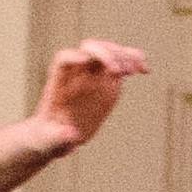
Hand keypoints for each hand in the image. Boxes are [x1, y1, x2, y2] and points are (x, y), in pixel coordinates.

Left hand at [32, 40, 148, 151]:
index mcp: (57, 83)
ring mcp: (93, 76)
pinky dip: (133, 64)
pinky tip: (145, 69)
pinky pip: (120, 67)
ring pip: (109, 54)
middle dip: (105, 55)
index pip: (64, 59)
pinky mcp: (106, 83)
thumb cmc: (45, 138)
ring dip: (124, 56)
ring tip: (140, 66)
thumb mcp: (47, 141)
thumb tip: (71, 133)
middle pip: (90, 50)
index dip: (75, 57)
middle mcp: (76, 74)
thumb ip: (58, 137)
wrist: (55, 137)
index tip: (86, 60)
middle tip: (120, 70)